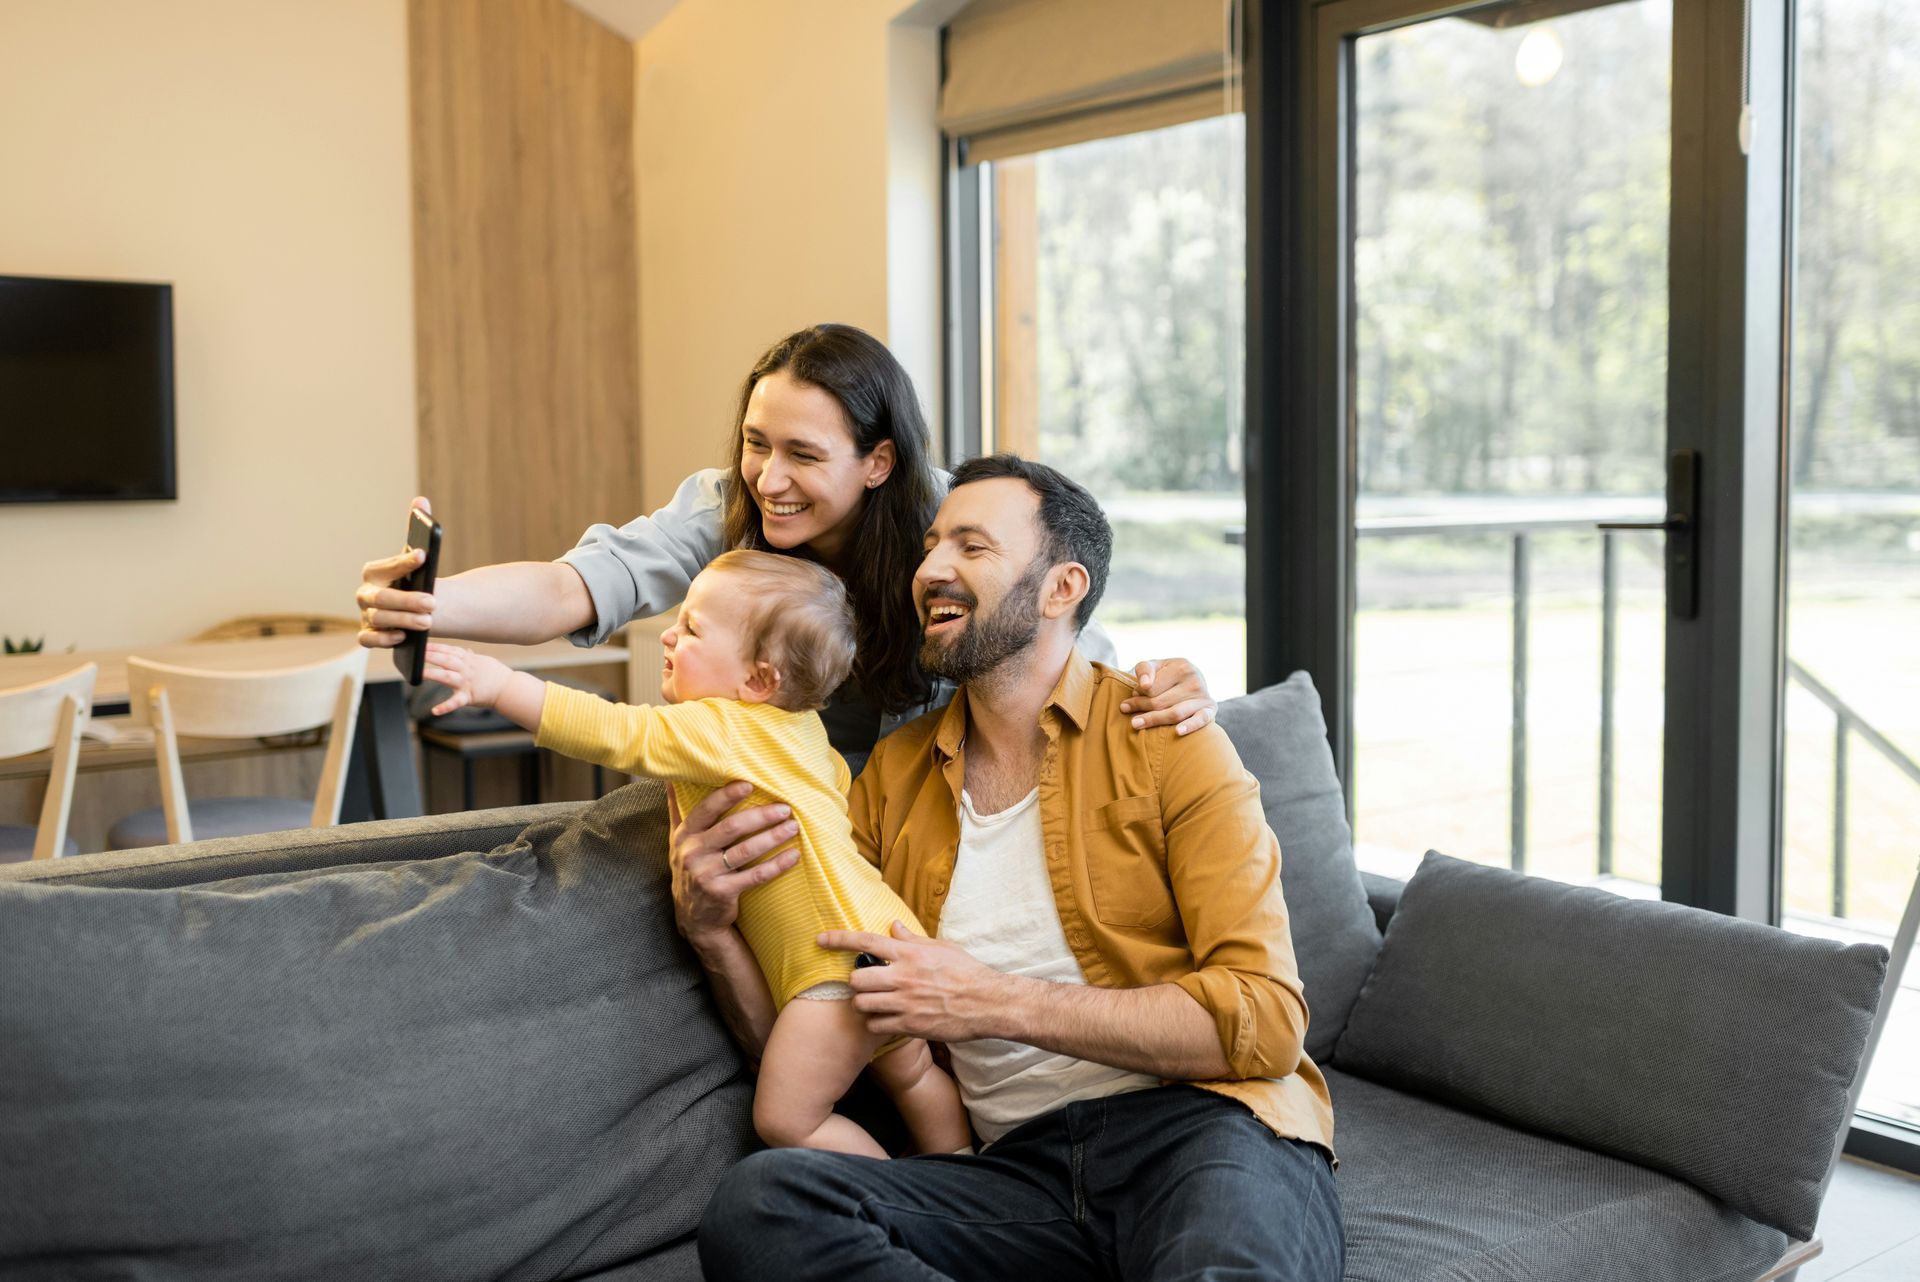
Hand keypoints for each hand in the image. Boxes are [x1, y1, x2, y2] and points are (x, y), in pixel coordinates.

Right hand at [356, 497, 434, 648]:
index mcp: (374, 572)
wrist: (415, 608)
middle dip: (407, 600)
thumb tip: (421, 500)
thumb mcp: (417, 558)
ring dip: (403, 620)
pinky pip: (367, 639)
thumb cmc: (414, 581)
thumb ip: (418, 529)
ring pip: (379, 619)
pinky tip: (403, 637)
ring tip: (428, 621)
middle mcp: (365, 594)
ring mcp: (365, 616)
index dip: (404, 561)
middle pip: (381, 598)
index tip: (424, 555)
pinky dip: (382, 639)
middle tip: (433, 602)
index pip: (387, 566)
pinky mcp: (369, 634)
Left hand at [420, 642, 510, 714]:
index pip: (450, 650)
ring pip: (447, 676)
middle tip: (417, 654)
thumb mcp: (484, 661)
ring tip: (419, 673)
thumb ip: (471, 657)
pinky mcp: (469, 696)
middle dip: (431, 655)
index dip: (436, 646)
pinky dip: (445, 707)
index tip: (423, 644)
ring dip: (433, 673)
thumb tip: (466, 650)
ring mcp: (467, 682)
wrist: (509, 688)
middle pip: (446, 659)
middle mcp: (467, 669)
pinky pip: (456, 702)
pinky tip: (434, 710)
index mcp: (469, 660)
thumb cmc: (496, 675)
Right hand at [667, 783, 801, 949]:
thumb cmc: (690, 868)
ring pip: (746, 851)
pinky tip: (793, 855)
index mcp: (685, 835)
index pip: (706, 809)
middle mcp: (693, 853)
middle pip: (731, 828)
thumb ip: (677, 809)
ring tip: (793, 827)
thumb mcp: (678, 840)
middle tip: (784, 808)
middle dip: (760, 816)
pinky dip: (777, 865)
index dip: (727, 795)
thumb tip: (671, 778)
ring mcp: (707, 874)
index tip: (750, 784)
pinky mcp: (723, 892)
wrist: (693, 916)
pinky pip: (755, 876)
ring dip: (773, 837)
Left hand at [827, 921, 1003, 1042]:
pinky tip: (887, 1020)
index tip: (820, 939)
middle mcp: (903, 977)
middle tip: (867, 985)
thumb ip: (913, 939)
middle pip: (856, 979)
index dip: (838, 939)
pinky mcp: (909, 1025)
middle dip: (857, 983)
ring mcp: (905, 1002)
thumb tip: (893, 925)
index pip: (866, 942)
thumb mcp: (941, 948)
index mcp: (909, 954)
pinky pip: (876, 1026)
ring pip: (862, 1004)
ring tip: (876, 1004)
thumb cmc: (966, 972)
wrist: (988, 1003)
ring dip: (865, 1005)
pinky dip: (876, 1024)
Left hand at [1119, 658, 1216, 735]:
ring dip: (1153, 719)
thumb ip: (1144, 669)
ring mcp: (1203, 696)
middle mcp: (1194, 680)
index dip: (1138, 693)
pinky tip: (1178, 732)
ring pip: (1174, 713)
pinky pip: (1200, 720)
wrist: (1193, 681)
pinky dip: (1190, 726)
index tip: (1135, 694)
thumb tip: (1144, 685)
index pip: (1152, 687)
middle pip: (1160, 702)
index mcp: (1182, 666)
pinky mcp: (1210, 710)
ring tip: (1135, 723)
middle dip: (1140, 706)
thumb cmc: (1168, 675)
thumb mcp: (1156, 666)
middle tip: (1125, 709)